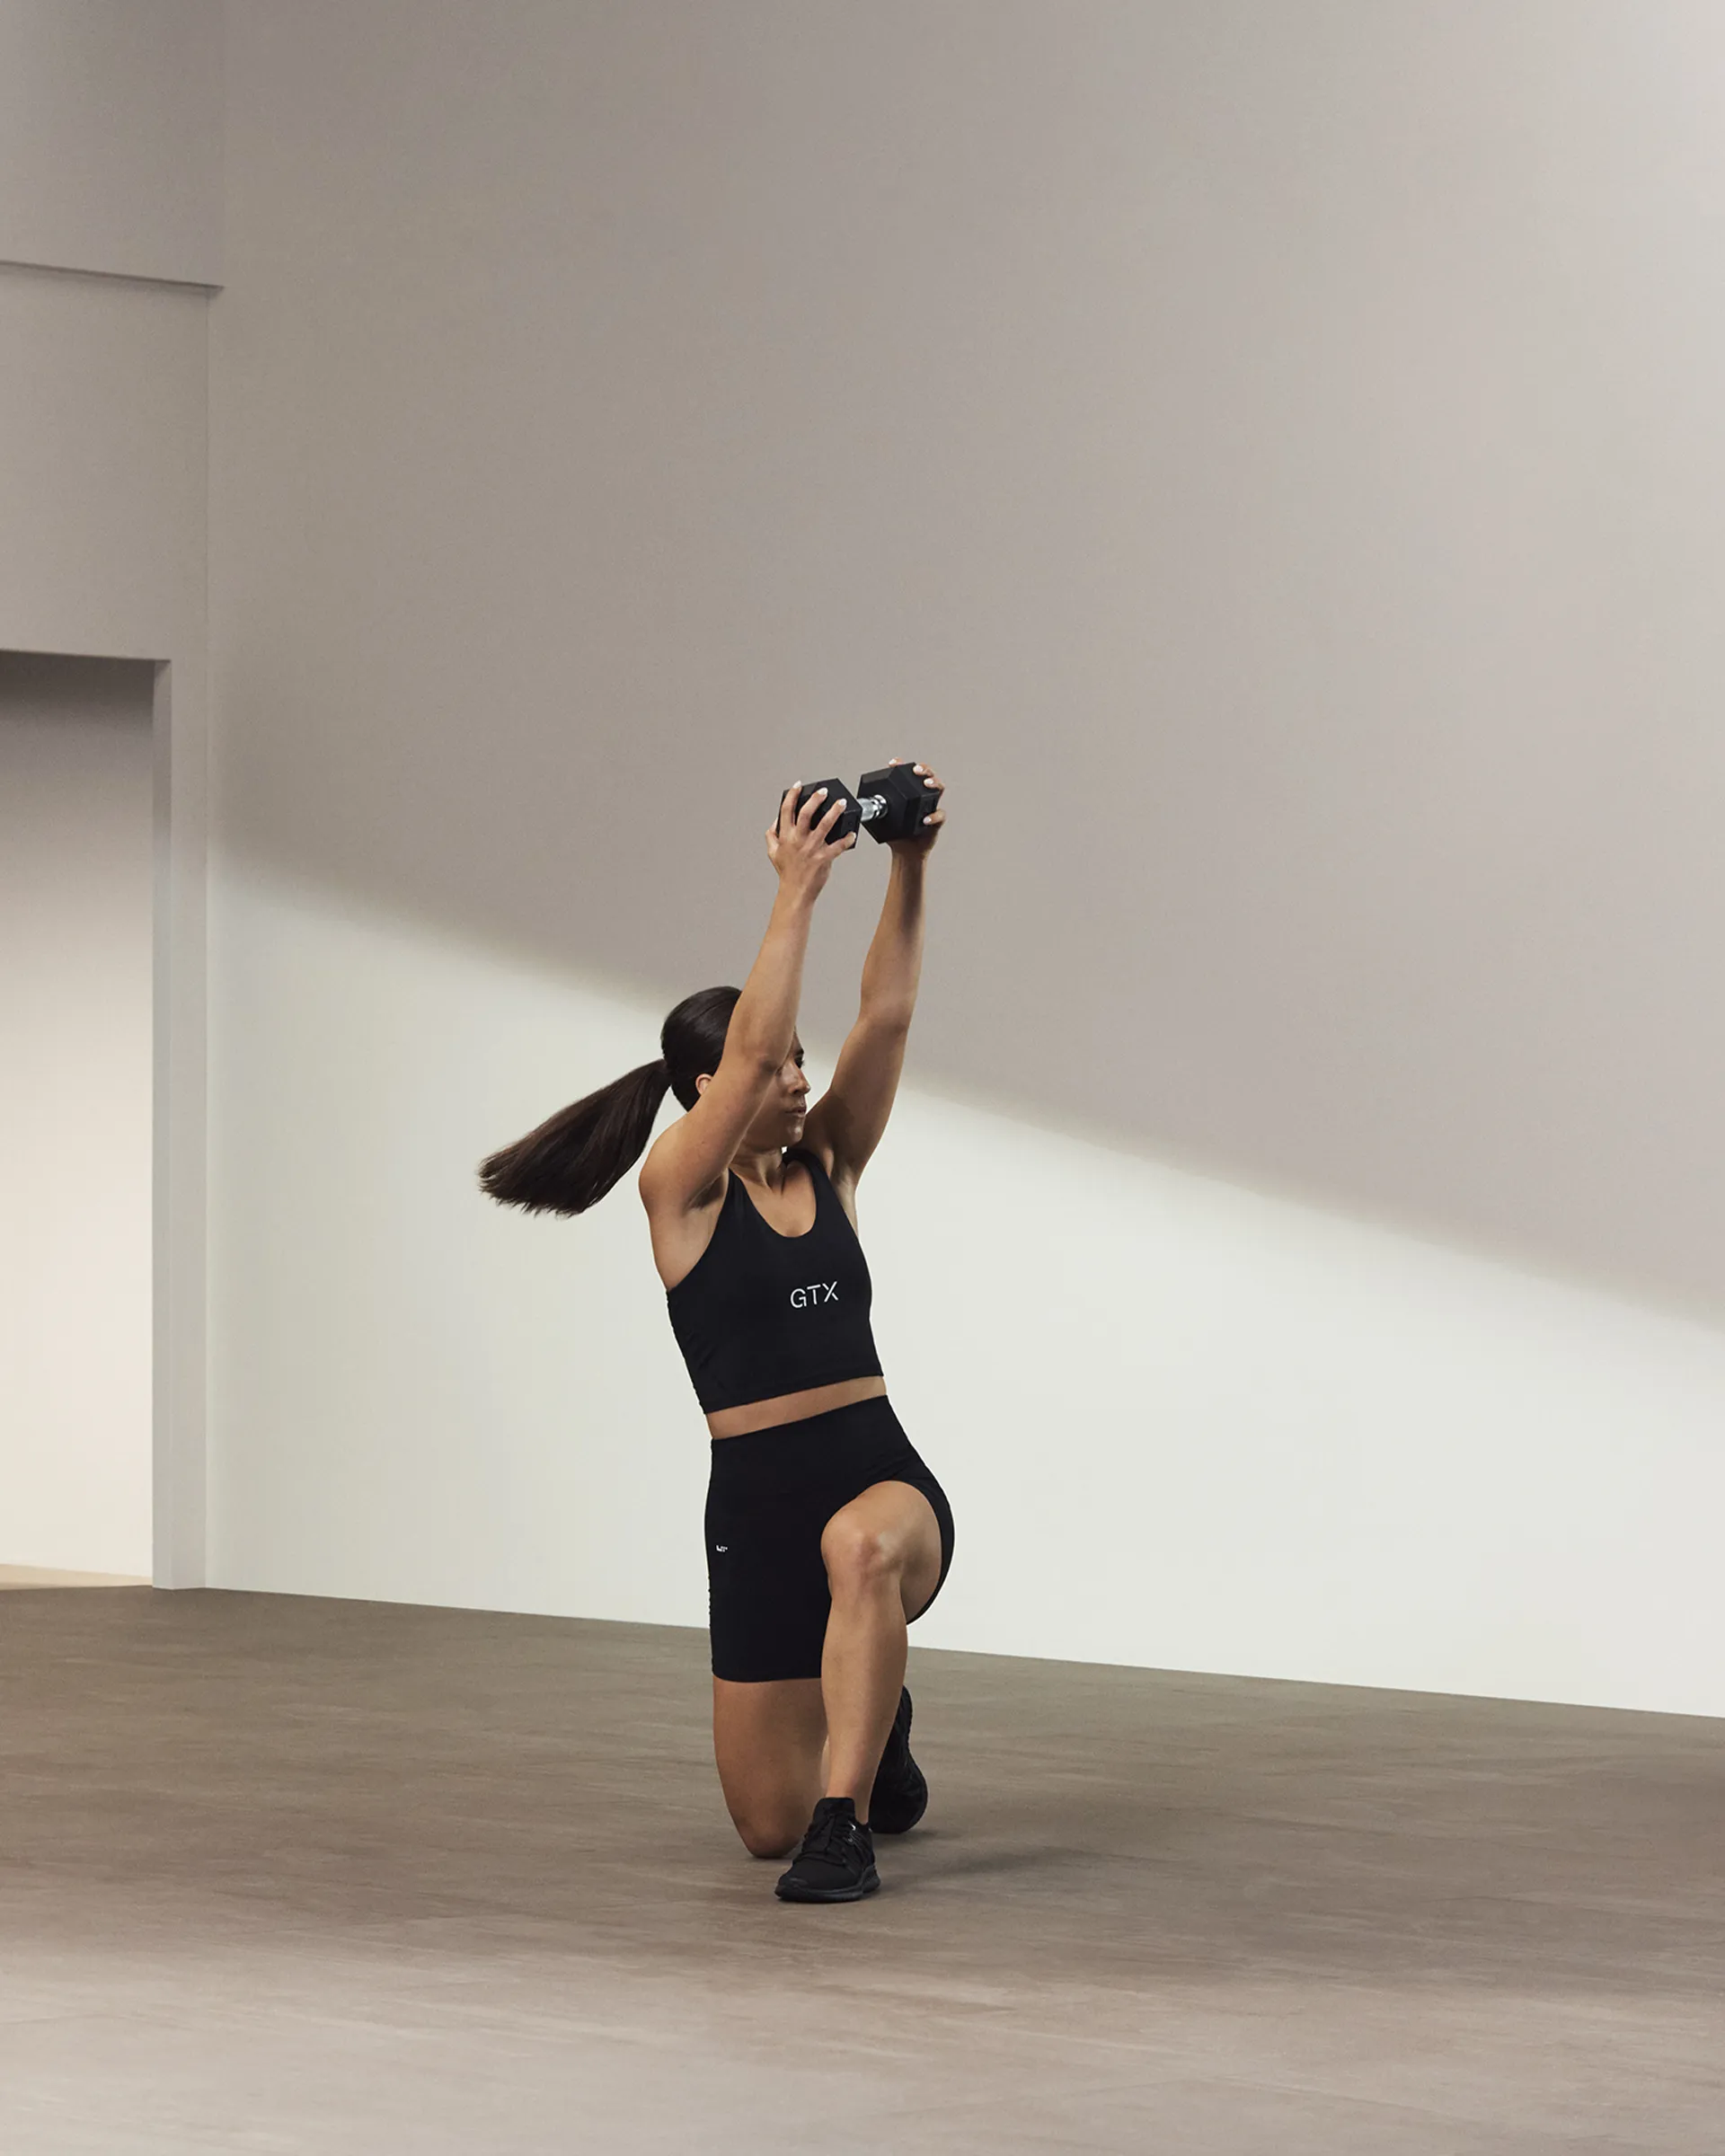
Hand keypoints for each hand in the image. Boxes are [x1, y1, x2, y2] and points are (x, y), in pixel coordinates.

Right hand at [765, 782, 855, 896]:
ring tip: (842, 804)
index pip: (787, 810)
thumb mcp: (772, 852)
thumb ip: (772, 834)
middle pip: (807, 813)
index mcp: (786, 836)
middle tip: (824, 791)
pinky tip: (852, 834)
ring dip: (835, 812)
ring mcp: (812, 849)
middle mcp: (799, 840)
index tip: (799, 785)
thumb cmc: (787, 872)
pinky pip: (838, 847)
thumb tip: (776, 820)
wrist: (795, 892)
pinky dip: (846, 840)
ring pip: (825, 825)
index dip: (792, 795)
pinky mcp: (823, 858)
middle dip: (816, 799)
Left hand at [884, 758, 945, 854]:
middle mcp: (922, 797)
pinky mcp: (936, 821)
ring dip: (934, 783)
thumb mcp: (882, 820)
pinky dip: (934, 816)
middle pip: (928, 776)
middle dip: (924, 769)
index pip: (908, 774)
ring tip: (926, 784)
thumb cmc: (896, 834)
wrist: (905, 852)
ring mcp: (930, 807)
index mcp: (910, 793)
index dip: (902, 765)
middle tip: (916, 770)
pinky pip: (940, 815)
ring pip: (939, 789)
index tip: (893, 763)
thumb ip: (875, 810)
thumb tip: (861, 804)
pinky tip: (924, 819)